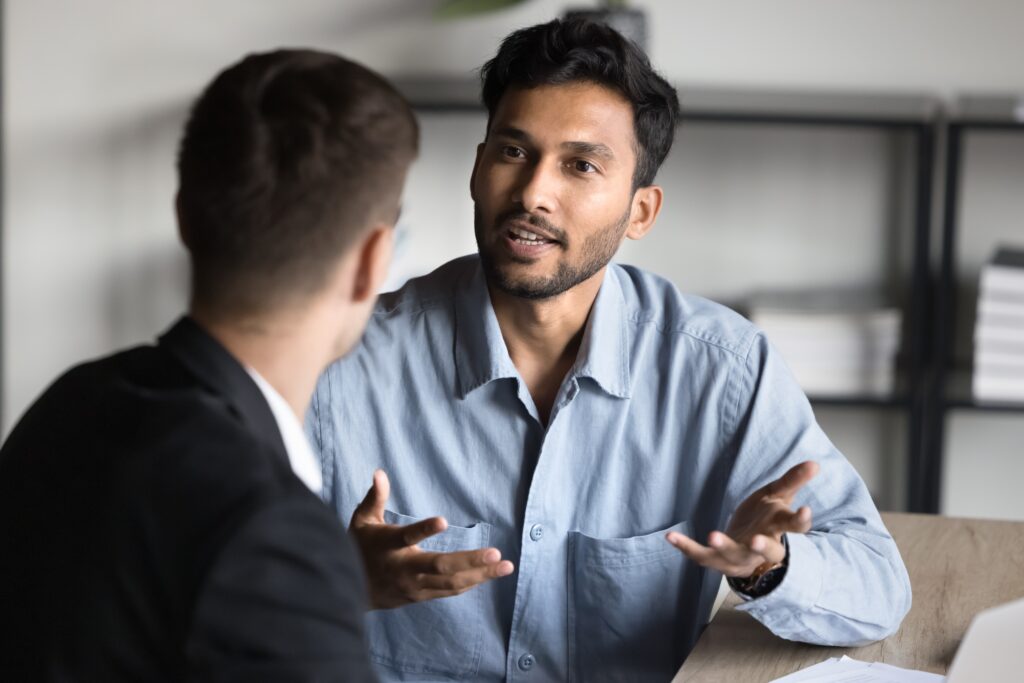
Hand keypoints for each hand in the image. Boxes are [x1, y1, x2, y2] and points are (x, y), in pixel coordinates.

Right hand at [350, 469, 514, 608]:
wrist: (350, 592)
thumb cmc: (359, 548)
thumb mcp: (361, 521)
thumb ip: (374, 498)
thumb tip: (379, 472)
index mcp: (387, 546)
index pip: (406, 537)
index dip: (423, 529)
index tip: (443, 520)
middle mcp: (403, 569)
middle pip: (439, 567)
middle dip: (470, 561)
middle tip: (496, 553)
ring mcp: (414, 586)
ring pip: (450, 583)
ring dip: (480, 575)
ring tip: (505, 566)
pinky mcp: (421, 596)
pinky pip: (449, 591)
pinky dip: (470, 583)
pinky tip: (489, 575)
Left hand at [665, 461, 818, 577]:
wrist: (748, 548)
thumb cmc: (766, 518)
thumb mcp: (777, 497)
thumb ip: (792, 481)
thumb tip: (814, 463)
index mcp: (778, 530)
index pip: (794, 528)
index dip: (800, 521)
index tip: (805, 510)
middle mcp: (761, 549)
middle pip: (765, 551)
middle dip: (761, 547)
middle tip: (755, 541)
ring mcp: (739, 557)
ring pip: (732, 556)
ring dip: (723, 547)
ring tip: (712, 535)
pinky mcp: (717, 560)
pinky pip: (701, 556)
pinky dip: (686, 547)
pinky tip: (670, 537)